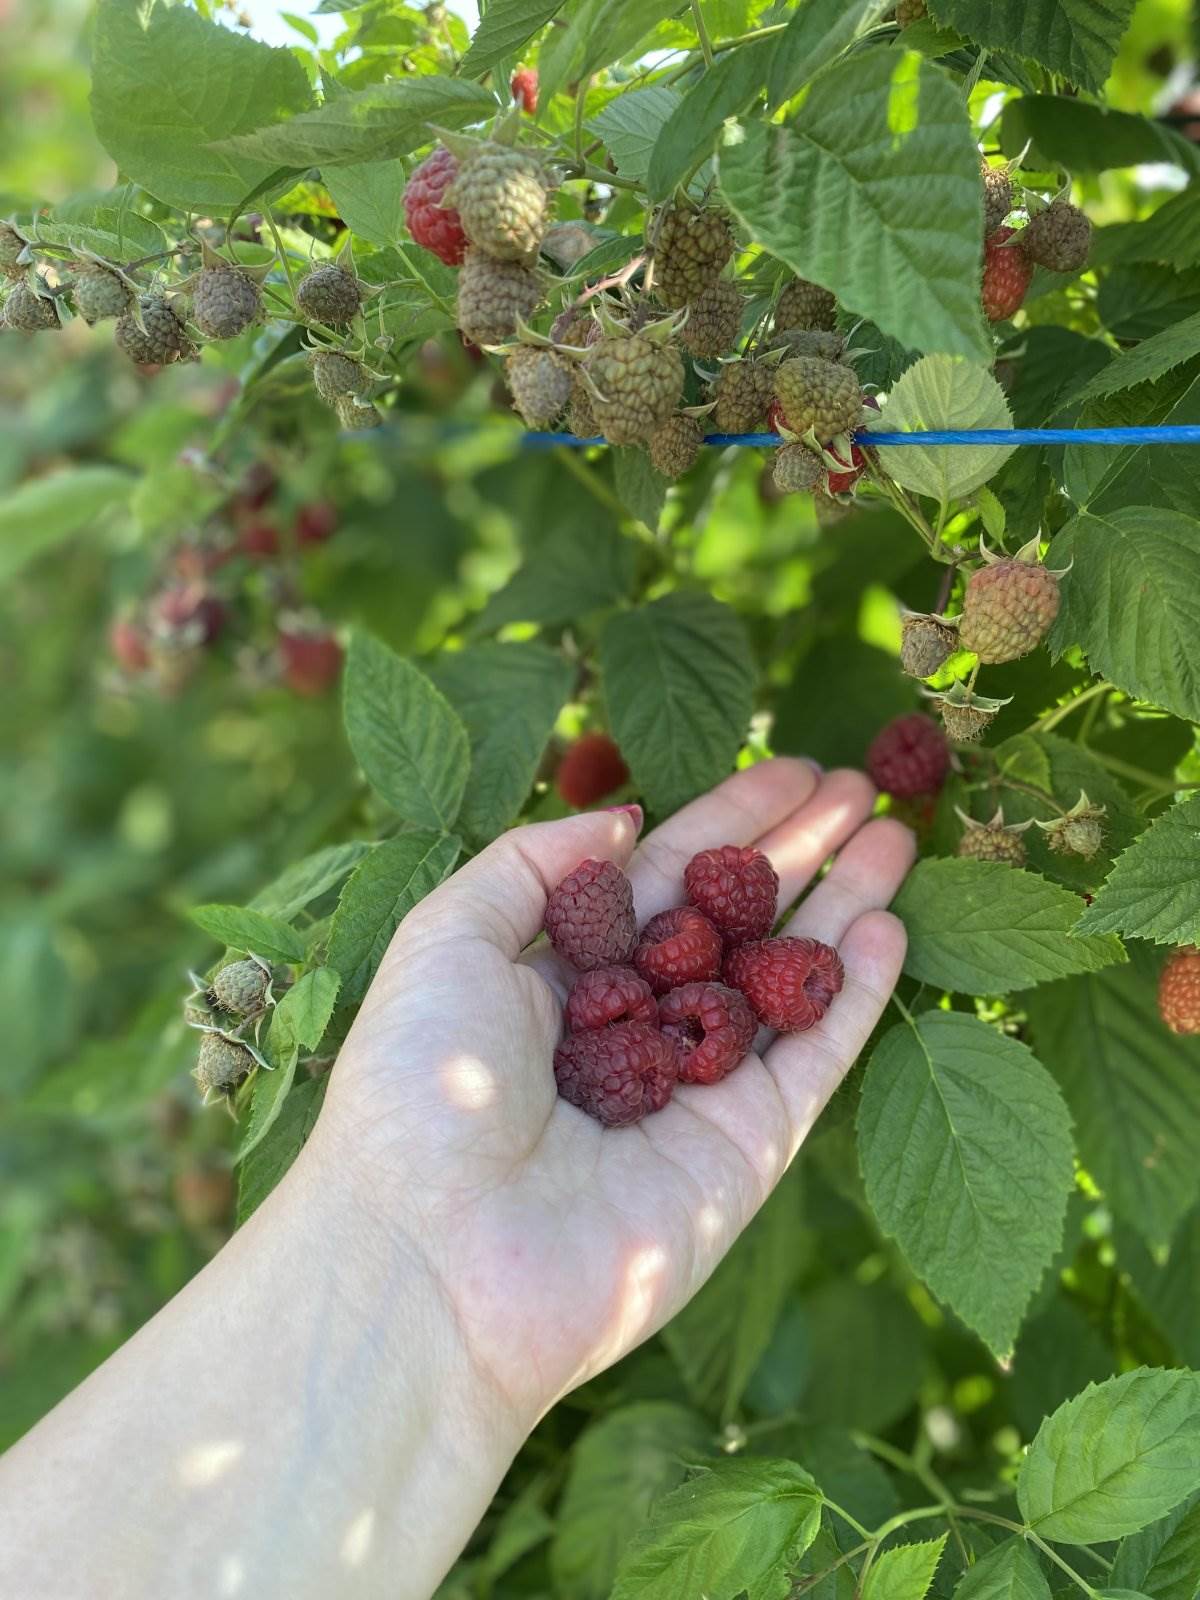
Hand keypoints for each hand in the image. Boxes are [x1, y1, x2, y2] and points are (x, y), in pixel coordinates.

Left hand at [318, 759, 914, 1428]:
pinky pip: (811, 1059)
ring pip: (784, 982)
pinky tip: (888, 927)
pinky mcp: (743, 1152)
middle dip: (797, 851)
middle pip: (733, 922)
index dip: (726, 823)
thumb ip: (534, 862)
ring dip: (843, 907)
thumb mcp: (448, 937)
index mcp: (560, 978)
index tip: (789, 770)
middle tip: (862, 784)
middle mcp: (632, 1030)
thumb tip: (624, 820)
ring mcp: (693, 1093)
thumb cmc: (421, 1089)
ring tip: (895, 834)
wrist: (436, 1259)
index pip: (662, 881)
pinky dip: (854, 996)